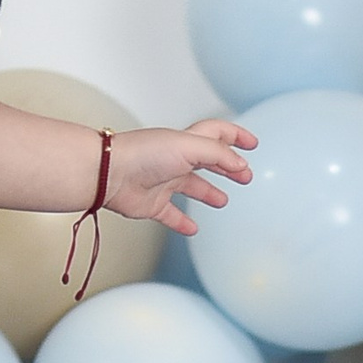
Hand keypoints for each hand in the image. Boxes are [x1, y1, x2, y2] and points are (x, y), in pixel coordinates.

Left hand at [103, 118, 257, 236]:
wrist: (110, 174)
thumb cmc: (144, 154)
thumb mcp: (189, 147)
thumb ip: (219, 155)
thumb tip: (240, 164)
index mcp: (185, 141)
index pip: (217, 133)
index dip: (236, 136)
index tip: (252, 144)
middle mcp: (175, 159)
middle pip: (208, 161)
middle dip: (228, 167)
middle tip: (245, 176)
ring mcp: (164, 182)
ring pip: (192, 187)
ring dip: (209, 192)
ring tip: (223, 200)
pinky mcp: (152, 204)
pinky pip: (171, 215)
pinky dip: (182, 222)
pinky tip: (193, 229)